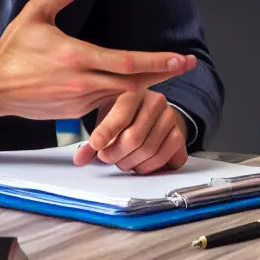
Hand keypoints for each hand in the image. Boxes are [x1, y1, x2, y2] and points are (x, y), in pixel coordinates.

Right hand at [0, 0, 197, 129]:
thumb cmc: (11, 51)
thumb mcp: (36, 13)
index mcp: (76, 56)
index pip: (127, 62)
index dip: (157, 61)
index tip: (179, 57)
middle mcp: (82, 81)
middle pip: (134, 83)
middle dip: (163, 74)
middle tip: (186, 64)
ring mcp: (79, 100)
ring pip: (121, 96)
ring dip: (145, 86)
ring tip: (167, 73)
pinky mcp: (73, 112)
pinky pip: (105, 105)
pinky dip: (122, 98)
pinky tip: (135, 89)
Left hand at [72, 91, 188, 173]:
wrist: (152, 112)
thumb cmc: (124, 115)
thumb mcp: (106, 118)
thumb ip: (94, 139)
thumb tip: (79, 159)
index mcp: (134, 91)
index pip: (121, 114)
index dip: (107, 132)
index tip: (96, 145)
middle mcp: (156, 101)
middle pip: (134, 138)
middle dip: (116, 155)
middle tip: (107, 157)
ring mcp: (170, 117)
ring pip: (149, 151)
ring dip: (131, 163)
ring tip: (122, 160)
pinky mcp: (180, 134)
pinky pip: (164, 158)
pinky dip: (148, 167)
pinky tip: (139, 163)